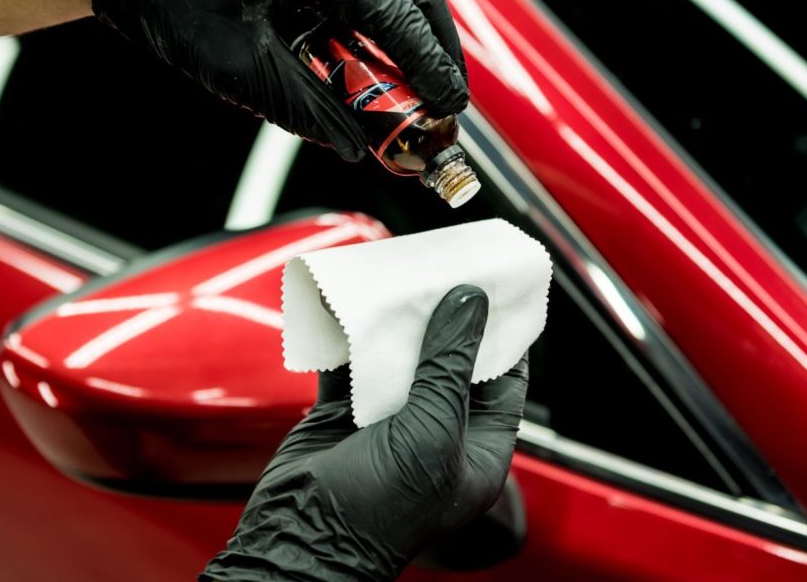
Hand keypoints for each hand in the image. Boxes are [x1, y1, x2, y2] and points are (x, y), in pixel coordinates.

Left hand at [89, 0, 467, 161]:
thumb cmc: (173, 2)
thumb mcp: (243, 71)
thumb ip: (309, 111)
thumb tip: (356, 145)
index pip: (392, 8)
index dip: (427, 62)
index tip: (449, 103)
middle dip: (437, 48)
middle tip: (450, 99)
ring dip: (417, 37)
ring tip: (430, 87)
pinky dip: (388, 27)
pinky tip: (391, 64)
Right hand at [200, 285, 528, 581]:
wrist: (301, 536)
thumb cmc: (382, 507)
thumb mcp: (434, 428)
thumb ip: (450, 364)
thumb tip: (470, 303)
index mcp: (477, 448)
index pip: (504, 382)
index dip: (505, 336)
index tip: (503, 292)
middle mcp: (437, 433)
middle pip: (450, 362)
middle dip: (447, 318)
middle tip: (448, 271)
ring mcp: (390, 423)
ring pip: (402, 359)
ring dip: (400, 323)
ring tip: (405, 279)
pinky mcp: (346, 414)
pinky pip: (355, 365)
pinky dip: (352, 336)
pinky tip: (354, 304)